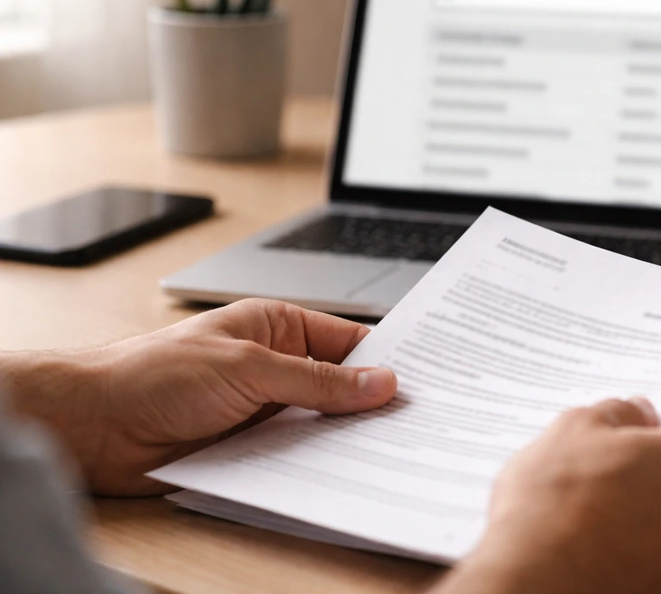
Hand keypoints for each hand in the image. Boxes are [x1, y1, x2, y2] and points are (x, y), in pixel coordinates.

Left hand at [0, 299, 396, 495]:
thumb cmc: (156, 373)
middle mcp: (275, 367)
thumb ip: (316, 380)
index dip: (384, 361)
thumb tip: (377, 382)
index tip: (421, 381)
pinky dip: (317, 467)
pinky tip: (341, 476)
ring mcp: (265, 410)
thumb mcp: (249, 366)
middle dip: (370, 405)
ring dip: (345, 441)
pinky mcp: (251, 450)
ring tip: (387, 454)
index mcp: (278, 328)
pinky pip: (297, 458)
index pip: (348, 342)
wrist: (95, 425)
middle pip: (340, 387)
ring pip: (321, 426)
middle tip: (413, 424)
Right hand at [434, 399, 660, 593]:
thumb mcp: (575, 428)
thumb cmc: (553, 509)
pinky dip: (650, 550)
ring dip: (657, 513)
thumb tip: (636, 414)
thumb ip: (619, 412)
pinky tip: (607, 545)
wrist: (533, 585)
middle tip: (613, 473)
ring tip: (603, 514)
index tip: (641, 434)